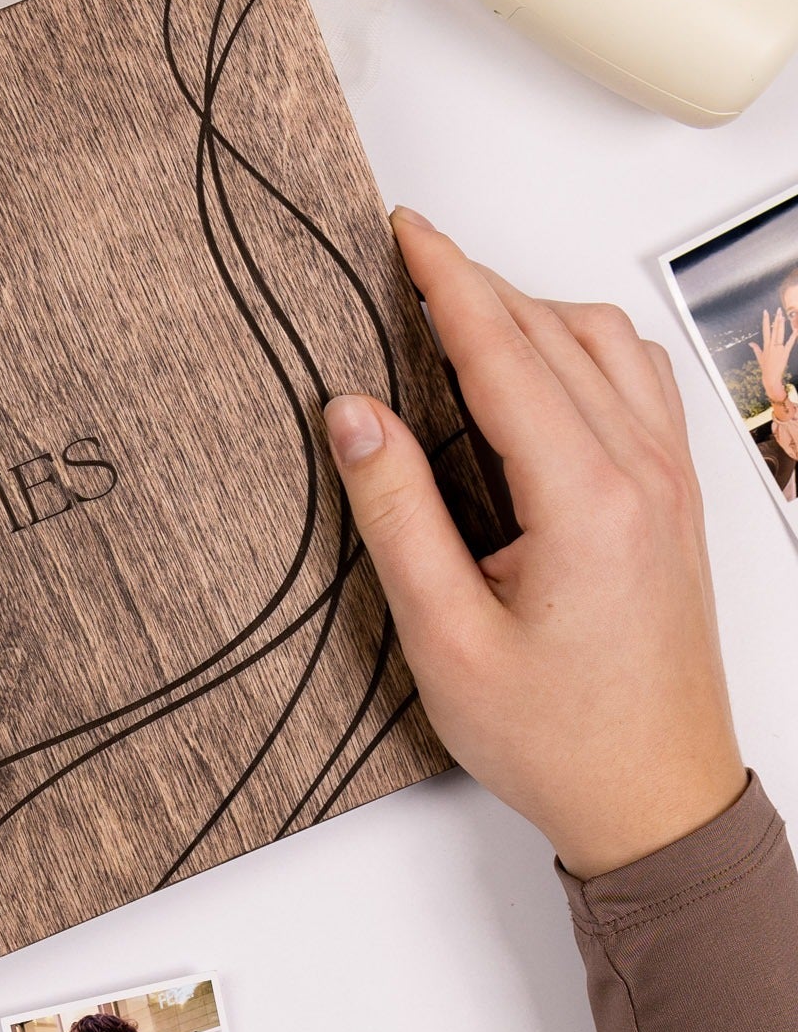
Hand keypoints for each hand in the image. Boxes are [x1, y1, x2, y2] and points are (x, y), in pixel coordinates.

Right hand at [323, 210, 745, 879]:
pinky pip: (637, 385)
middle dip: (479, 283)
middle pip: (556, 332)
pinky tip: (540, 366)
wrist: (654, 800)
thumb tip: (353, 414)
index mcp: (586, 498)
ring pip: (606, 347)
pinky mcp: (677, 502)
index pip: (505, 351)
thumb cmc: (557, 736)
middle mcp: (643, 474)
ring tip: (461, 308)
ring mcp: (671, 484)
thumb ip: (396, 513)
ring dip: (533, 310)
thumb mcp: (443, 636)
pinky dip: (581, 348)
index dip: (446, 280)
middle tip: (409, 259)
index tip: (404, 230)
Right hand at [749, 306, 795, 407]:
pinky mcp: (785, 352)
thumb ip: (756, 348)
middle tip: (778, 310)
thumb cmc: (765, 367)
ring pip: (780, 333)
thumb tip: (750, 343)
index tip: (765, 312)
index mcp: (765, 345)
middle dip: (776, 319)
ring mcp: (778, 348)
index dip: (765, 320)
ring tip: (783, 316)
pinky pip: (790, 342)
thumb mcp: (760, 357)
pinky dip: (793, 336)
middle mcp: (771, 345)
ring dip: (781, 324)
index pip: (765, 330)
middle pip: (773, 329)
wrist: (771, 376)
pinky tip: (795, 329)